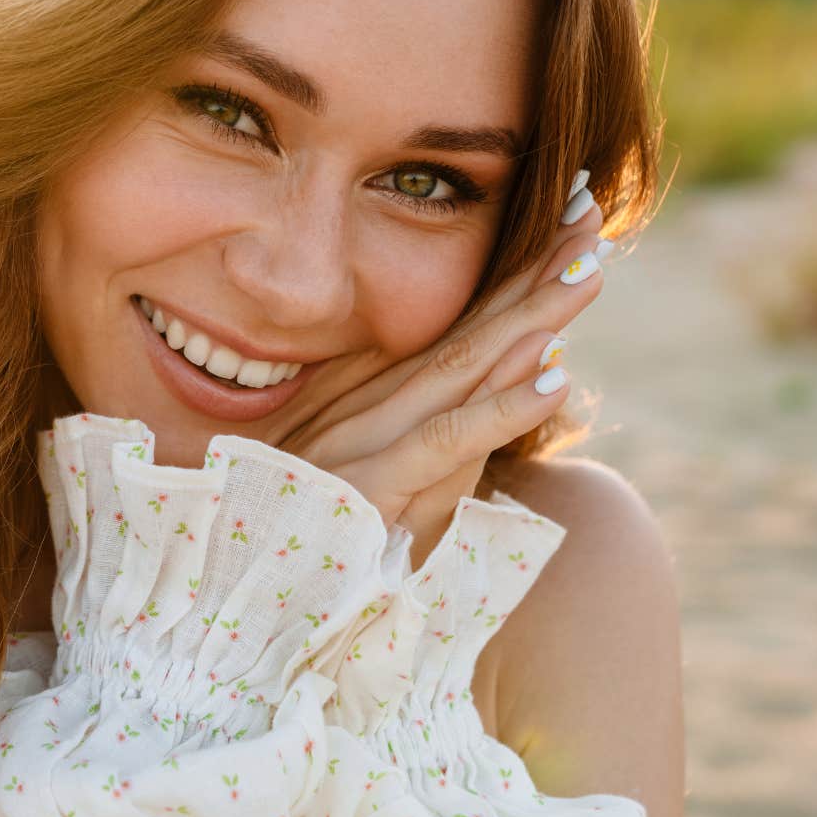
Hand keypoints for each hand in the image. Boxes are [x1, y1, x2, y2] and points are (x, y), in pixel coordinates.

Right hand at [281, 168, 611, 565]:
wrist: (224, 601)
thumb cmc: (299, 553)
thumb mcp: (378, 493)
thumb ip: (444, 455)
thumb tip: (525, 387)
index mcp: (368, 397)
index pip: (456, 324)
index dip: (512, 273)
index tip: (568, 227)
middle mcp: (367, 405)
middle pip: (467, 328)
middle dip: (533, 271)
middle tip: (592, 215)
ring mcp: (365, 441)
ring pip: (461, 367)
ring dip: (529, 316)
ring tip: (587, 270)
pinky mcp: (369, 488)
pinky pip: (443, 442)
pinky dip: (500, 412)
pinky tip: (552, 380)